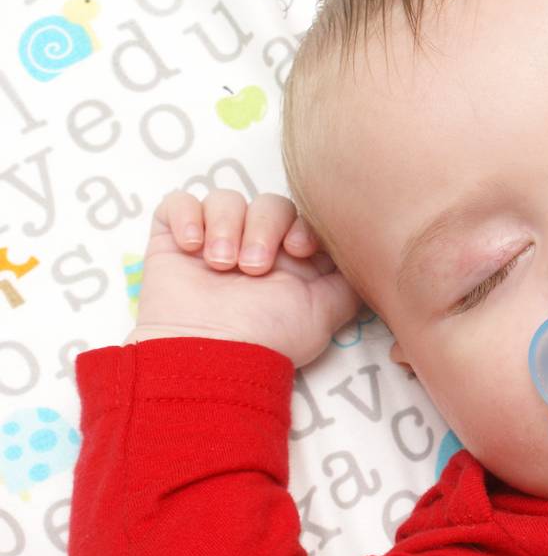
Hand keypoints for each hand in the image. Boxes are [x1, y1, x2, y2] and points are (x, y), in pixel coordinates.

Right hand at [126, 189, 363, 368]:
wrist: (212, 356)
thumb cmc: (269, 339)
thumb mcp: (325, 312)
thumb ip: (347, 282)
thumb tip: (365, 258)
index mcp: (291, 260)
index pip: (303, 216)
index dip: (304, 223)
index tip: (299, 249)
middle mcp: (254, 246)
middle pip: (269, 204)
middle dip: (265, 228)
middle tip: (254, 268)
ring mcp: (213, 241)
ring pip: (227, 199)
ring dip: (227, 226)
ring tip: (221, 265)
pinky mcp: (173, 241)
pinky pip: (179, 203)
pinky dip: (187, 216)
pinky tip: (192, 246)